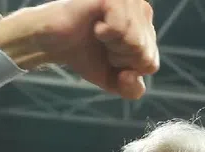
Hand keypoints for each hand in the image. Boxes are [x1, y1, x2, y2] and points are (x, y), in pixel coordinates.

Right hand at [0, 0, 158, 98]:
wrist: (54, 42)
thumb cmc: (85, 56)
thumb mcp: (114, 80)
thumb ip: (132, 89)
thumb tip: (132, 75)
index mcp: (146, 28)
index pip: (151, 63)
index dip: (126, 70)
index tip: (110, 58)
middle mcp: (141, 10)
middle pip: (144, 53)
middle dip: (119, 58)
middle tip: (102, 46)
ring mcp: (128, 1)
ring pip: (135, 42)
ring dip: (112, 47)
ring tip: (98, 35)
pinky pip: (120, 28)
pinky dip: (105, 34)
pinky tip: (96, 27)